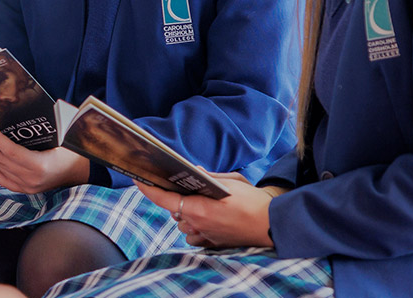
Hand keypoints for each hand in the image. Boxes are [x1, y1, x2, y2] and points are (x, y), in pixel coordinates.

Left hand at [0, 124, 90, 193]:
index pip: (11, 151)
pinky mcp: (24, 190)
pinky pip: (2, 179)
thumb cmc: (70, 152)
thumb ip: (46, 128)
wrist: (79, 173)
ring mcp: (27, 187)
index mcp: (40, 166)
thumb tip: (32, 107)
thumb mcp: (61, 139)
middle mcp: (31, 179)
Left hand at [135, 171, 274, 248]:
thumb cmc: (254, 202)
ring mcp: (205, 236)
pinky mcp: (212, 244)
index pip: (164, 198)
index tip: (139, 180)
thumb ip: (208, 176)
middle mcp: (198, 224)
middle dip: (177, 199)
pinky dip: (195, 228)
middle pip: (174, 210)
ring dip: (186, 214)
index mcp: (199, 208)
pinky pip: (194, 236)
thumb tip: (193, 168)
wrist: (273, 224)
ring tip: (203, 204)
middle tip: (188, 189)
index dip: (148, 189)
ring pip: (183, 224)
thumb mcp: (232, 182)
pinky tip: (209, 219)